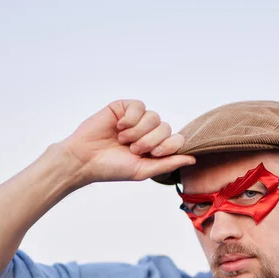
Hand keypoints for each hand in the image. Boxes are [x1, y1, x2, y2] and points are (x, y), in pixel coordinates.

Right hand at [60, 99, 194, 184]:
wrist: (85, 159)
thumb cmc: (112, 168)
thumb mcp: (144, 170)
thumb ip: (169, 163)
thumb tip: (193, 159)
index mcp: (155, 147)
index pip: (177, 139)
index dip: (169, 146)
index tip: (153, 154)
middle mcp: (148, 132)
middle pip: (166, 127)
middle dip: (151, 140)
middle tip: (133, 149)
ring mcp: (136, 119)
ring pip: (154, 116)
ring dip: (139, 131)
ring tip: (123, 139)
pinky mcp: (123, 108)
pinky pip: (139, 106)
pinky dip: (131, 118)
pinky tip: (119, 126)